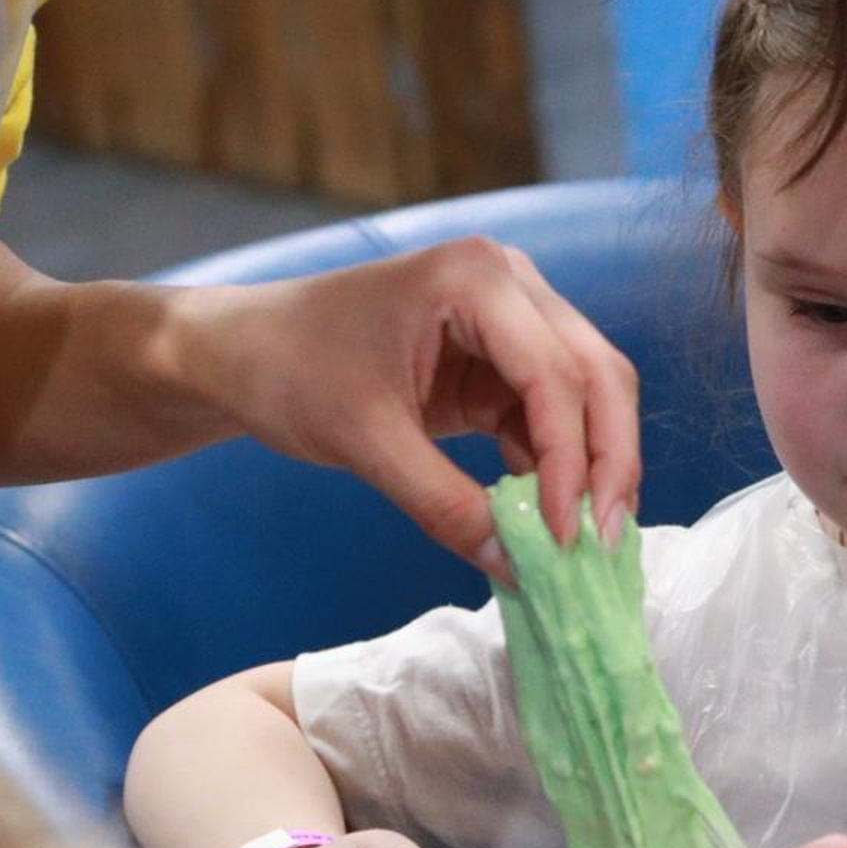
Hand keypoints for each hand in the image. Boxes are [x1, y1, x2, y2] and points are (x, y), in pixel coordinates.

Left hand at [178, 238, 639, 570]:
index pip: (557, 374)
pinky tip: (548, 521)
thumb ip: (443, 505)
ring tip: (584, 544)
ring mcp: (510, 319)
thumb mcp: (365, 442)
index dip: (573, 460)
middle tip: (603, 543)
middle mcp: (509, 285)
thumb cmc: (288, 370)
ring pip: (586, 397)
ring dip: (589, 469)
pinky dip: (554, 468)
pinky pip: (548, 415)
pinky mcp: (499, 360)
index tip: (566, 538)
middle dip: (606, 462)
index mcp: (476, 278)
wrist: (240, 353)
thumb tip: (515, 569)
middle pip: (596, 375)